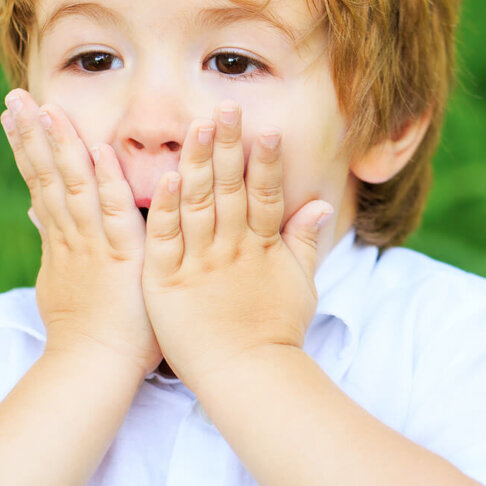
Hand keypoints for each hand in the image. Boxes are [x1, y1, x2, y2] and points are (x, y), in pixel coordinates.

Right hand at [1, 89, 161, 377]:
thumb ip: (50, 242)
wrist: (93, 369)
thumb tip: (32, 212)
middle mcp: (71, 235)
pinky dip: (105, 178)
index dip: (27, 146)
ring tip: (44, 108)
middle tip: (15, 97)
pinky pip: (112, 209)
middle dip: (30, 134)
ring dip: (59, 145)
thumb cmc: (86, 334)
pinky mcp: (121, 253)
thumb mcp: (58, 281)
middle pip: (46, 175)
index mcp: (61, 239)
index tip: (14, 113)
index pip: (40, 182)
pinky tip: (97, 148)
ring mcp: (93, 242)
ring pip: (74, 184)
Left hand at [140, 101, 333, 385]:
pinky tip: (167, 177)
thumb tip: (320, 203)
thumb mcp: (299, 284)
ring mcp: (199, 263)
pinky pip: (165, 239)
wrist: (247, 379)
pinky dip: (166, 208)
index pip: (264, 194)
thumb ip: (303, 240)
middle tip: (226, 107)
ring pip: (198, 204)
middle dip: (228, 146)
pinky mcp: (166, 281)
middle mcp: (231, 249)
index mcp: (261, 247)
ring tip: (198, 126)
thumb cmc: (274, 332)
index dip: (266, 161)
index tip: (266, 128)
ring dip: (199, 163)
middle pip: (230, 189)